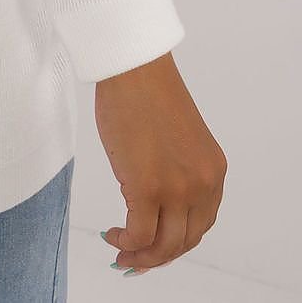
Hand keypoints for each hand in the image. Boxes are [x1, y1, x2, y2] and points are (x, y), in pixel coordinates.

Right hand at [95, 52, 225, 275]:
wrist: (134, 68)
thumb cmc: (146, 92)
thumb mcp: (178, 141)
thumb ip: (176, 172)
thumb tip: (151, 202)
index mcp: (213, 173)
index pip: (199, 226)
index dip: (175, 242)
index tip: (153, 246)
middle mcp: (202, 186)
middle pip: (183, 242)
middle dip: (156, 256)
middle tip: (133, 259)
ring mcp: (176, 189)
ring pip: (163, 245)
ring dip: (140, 256)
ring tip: (119, 250)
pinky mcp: (147, 187)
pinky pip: (138, 234)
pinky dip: (125, 243)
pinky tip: (113, 235)